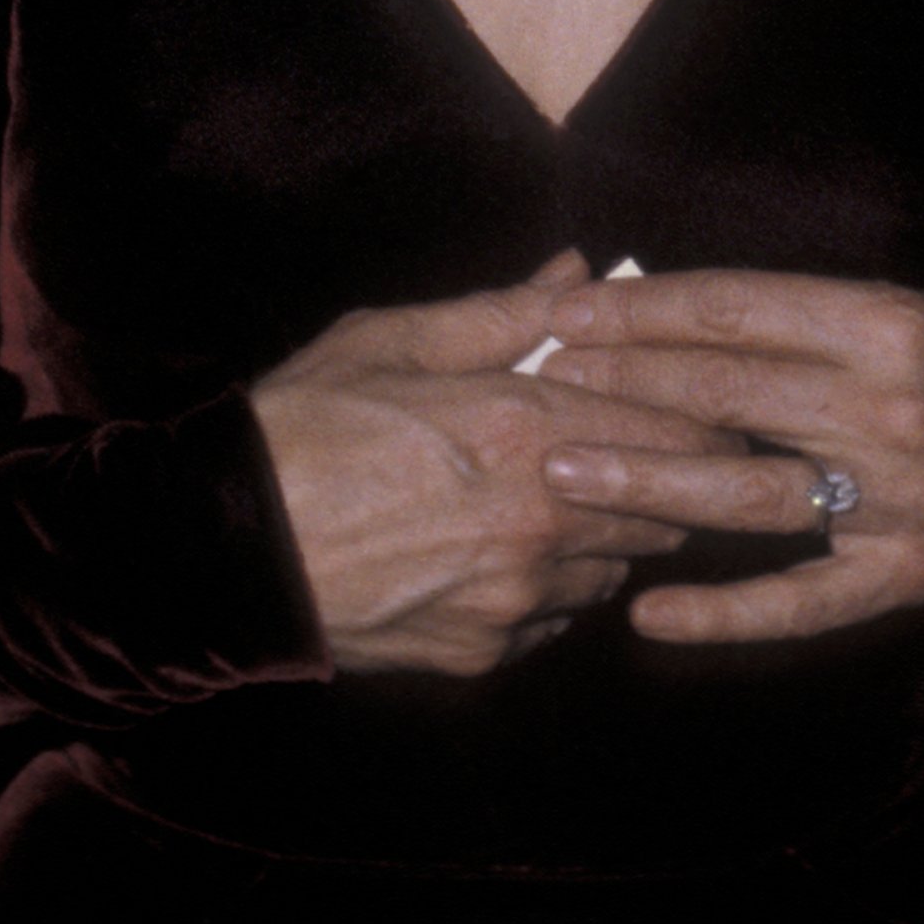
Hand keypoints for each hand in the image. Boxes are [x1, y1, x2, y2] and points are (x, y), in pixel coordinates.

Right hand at [250, 253, 734, 679]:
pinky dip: (555, 585)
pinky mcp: (485, 651)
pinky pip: (558, 616)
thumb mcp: (398, 341)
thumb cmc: (305, 427)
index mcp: (528, 428)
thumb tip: (580, 273)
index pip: (681, 429)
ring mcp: (516, 594)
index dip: (701, 414)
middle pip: (669, 504)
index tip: (702, 400)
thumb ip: (505, 311)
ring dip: (613, 531)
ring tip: (573, 496)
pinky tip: (514, 551)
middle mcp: (541, 519)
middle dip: (673, 476)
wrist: (221, 553)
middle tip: (651, 447)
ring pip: (619, 564)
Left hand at [531, 270, 923, 644]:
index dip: (645, 310)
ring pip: (747, 492)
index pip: (740, 310)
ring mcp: (896, 497)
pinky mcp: (902, 574)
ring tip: (564, 476)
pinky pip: (799, 602)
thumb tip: (669, 308)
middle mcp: (889, 404)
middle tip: (542, 383)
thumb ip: (799, 316)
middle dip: (624, 384)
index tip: (568, 311)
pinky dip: (723, 614)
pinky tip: (650, 614)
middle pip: (729, 392)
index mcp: (887, 322)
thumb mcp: (901, 312)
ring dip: (646, 483)